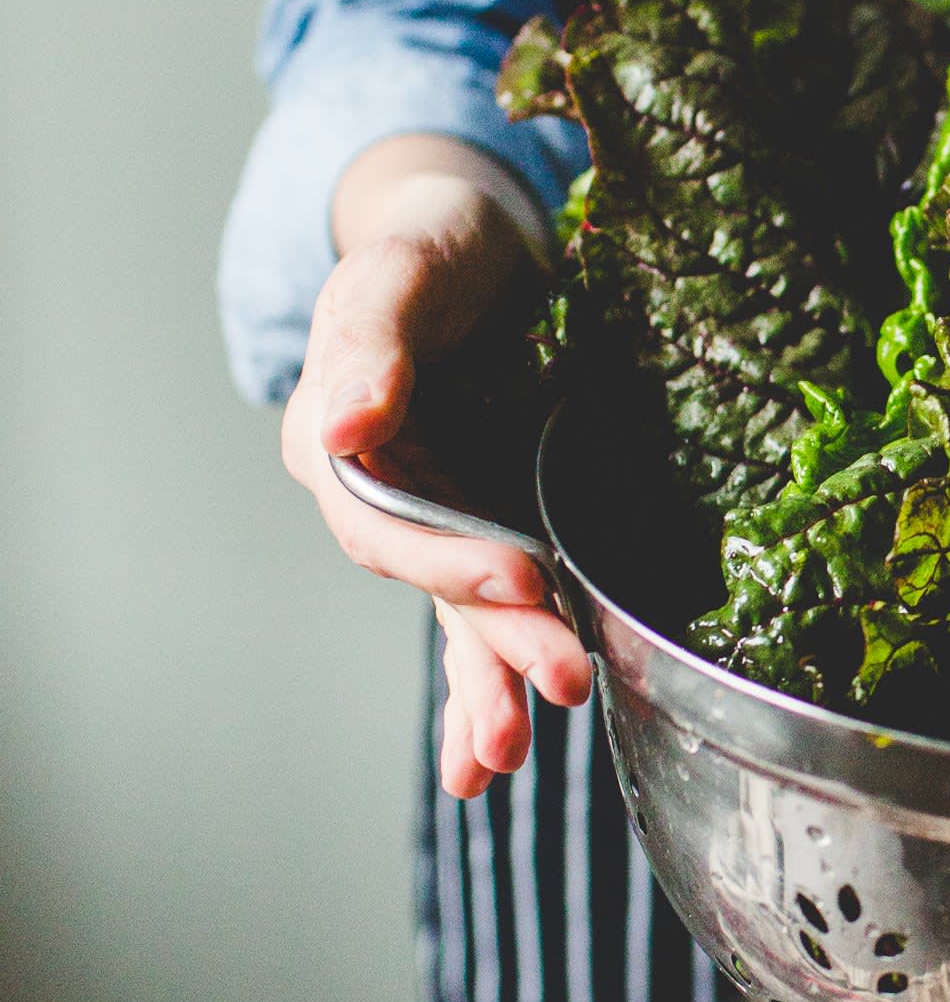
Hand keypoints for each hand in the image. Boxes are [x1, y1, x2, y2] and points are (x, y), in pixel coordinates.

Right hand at [282, 135, 592, 798]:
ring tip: (511, 758)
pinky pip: (483, 617)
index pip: (383, 519)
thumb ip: (374, 340)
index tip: (523, 575)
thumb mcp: (406, 266)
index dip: (446, 555)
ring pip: (458, 616)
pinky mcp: (482, 532)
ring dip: (489, 686)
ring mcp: (432, 519)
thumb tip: (344, 423)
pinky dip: (491, 681)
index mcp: (335, 439)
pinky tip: (494, 755)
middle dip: (493, 645)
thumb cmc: (435, 243)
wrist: (476, 245)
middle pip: (431, 584)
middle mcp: (377, 493)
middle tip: (560, 683)